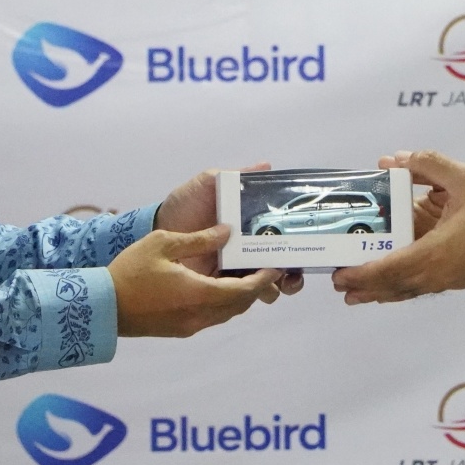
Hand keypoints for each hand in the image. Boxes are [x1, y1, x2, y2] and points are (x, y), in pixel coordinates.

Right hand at [112, 225, 286, 336]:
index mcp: (200, 293)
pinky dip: (223, 302)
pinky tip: (217, 286)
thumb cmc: (130, 271)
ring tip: (244, 274)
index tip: (276, 265)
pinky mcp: (181, 331)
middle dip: (256, 287)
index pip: (245, 289)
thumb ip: (199, 239)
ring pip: (228, 312)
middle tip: (264, 266)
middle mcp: (201, 315)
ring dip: (240, 296)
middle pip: (241, 303)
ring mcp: (191, 326)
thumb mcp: (163, 244)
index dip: (264, 278)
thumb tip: (228, 231)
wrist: (102, 307)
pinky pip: (213, 317)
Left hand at [153, 163, 303, 293]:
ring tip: (271, 285)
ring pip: (263, 287)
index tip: (305, 247)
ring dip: (273, 287)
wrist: (158, 228)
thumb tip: (267, 165)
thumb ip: (236, 177)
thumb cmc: (186, 204)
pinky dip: (248, 297)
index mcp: (250, 229)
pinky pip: (239, 298)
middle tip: (290, 274)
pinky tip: (248, 291)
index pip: (282, 240)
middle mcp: (248, 252)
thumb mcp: (210, 184)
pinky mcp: (218, 289)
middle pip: (280, 269)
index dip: (297, 246)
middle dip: (292, 276)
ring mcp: (234, 273)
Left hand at [331, 150, 464, 304]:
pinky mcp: (460, 279)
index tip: (341, 276)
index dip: (362, 274)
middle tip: (340, 287)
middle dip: (366, 287)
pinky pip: (423, 287)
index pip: (389, 269)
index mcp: (434, 253)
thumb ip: (428, 165)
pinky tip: (398, 283)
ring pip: (409, 290)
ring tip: (360, 294)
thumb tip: (394, 159)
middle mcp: (438, 274)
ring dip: (383, 291)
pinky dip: (403, 287)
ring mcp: (449, 281)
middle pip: (394, 287)